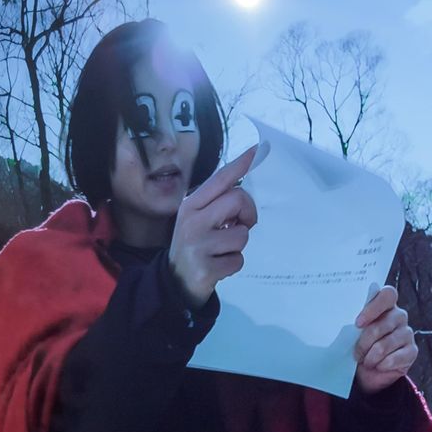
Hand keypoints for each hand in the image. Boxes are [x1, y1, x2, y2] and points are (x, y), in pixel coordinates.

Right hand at [168, 147, 259, 306]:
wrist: (175, 281)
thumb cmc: (194, 244)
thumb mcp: (197, 219)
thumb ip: (216, 203)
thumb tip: (242, 188)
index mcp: (191, 205)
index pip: (219, 179)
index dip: (239, 165)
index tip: (257, 149)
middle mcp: (192, 221)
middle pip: (237, 199)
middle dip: (248, 213)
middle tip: (239, 225)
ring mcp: (198, 245)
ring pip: (242, 234)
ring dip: (238, 245)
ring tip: (222, 250)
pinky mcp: (206, 268)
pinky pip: (238, 260)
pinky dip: (233, 264)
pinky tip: (219, 266)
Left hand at [353, 285, 415, 394]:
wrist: (369, 372)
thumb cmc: (359, 346)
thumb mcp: (353, 334)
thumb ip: (354, 325)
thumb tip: (350, 326)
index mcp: (385, 305)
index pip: (388, 294)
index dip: (373, 307)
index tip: (358, 323)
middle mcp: (399, 316)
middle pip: (382, 324)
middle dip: (364, 342)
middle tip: (356, 353)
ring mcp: (407, 333)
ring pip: (385, 344)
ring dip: (371, 357)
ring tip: (366, 361)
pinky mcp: (412, 351)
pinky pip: (394, 358)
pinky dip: (381, 365)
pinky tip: (378, 366)